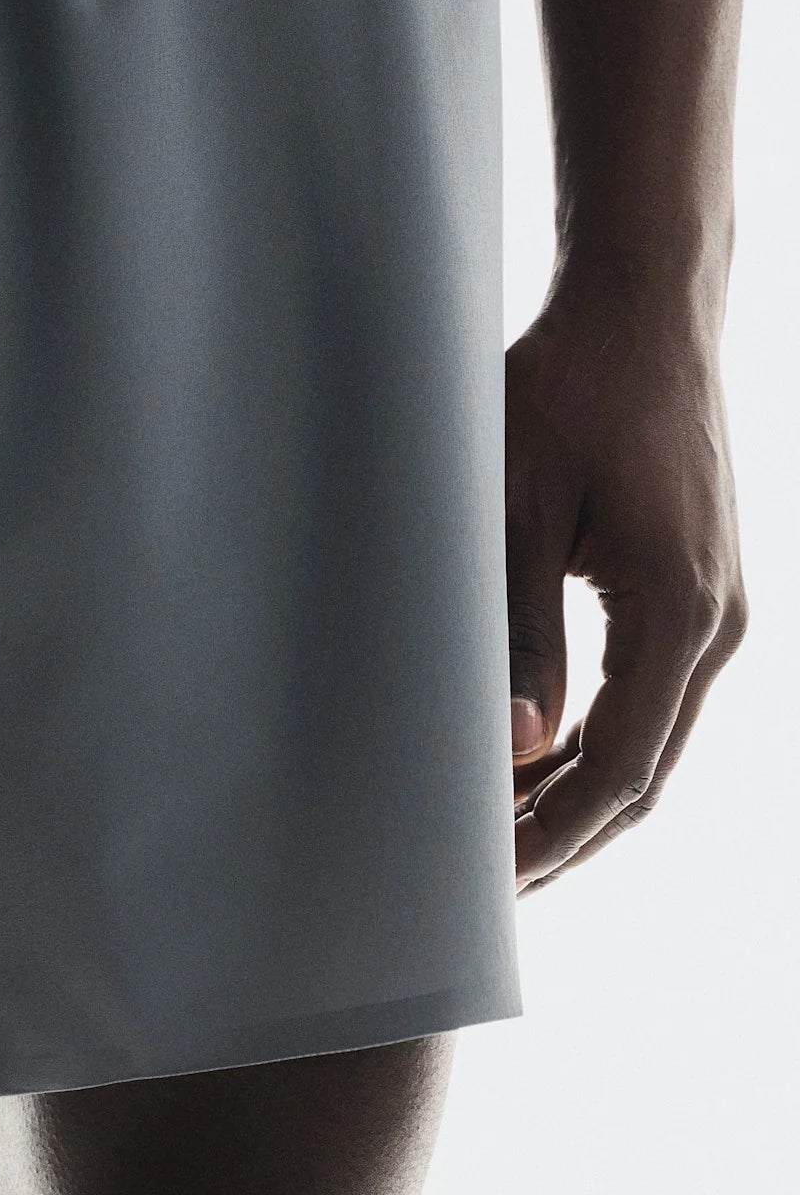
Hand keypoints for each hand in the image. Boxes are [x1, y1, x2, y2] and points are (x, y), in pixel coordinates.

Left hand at [504, 277, 746, 892]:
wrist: (642, 309)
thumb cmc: (569, 389)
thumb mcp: (517, 511)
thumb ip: (517, 634)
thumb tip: (513, 746)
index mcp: (681, 616)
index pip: (616, 772)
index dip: (548, 836)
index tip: (482, 880)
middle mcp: (718, 627)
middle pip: (641, 776)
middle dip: (561, 836)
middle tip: (476, 885)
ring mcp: (717, 611)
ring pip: (648, 742)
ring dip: (576, 794)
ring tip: (490, 835)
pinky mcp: (696, 590)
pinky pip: (649, 695)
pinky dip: (592, 738)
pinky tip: (529, 756)